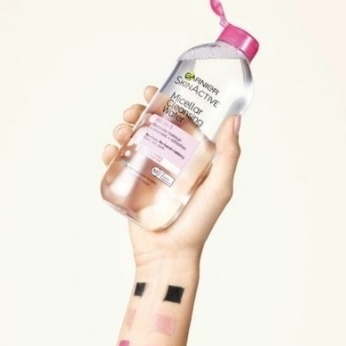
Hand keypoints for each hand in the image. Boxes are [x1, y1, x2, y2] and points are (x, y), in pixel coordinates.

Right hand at [102, 85, 240, 265]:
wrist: (169, 254)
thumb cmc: (198, 224)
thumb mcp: (219, 188)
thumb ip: (228, 156)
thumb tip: (235, 119)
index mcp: (190, 157)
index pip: (177, 122)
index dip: (165, 103)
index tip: (156, 91)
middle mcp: (168, 161)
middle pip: (150, 128)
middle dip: (139, 113)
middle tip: (133, 112)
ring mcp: (147, 173)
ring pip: (131, 142)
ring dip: (122, 129)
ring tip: (120, 131)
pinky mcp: (130, 186)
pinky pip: (116, 164)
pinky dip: (110, 153)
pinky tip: (110, 151)